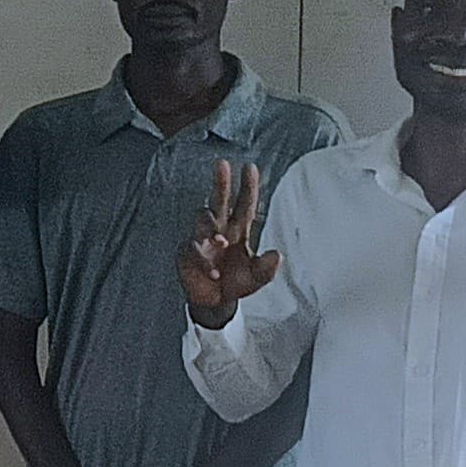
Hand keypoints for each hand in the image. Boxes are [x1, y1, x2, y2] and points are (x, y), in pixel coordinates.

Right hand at [178, 158, 280, 328]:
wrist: (217, 302)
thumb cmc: (238, 282)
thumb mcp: (258, 277)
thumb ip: (267, 267)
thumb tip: (277, 255)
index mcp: (240, 229)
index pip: (244, 204)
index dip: (248, 186)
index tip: (250, 167)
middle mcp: (220, 229)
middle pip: (219, 200)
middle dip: (221, 183)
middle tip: (221, 164)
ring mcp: (202, 240)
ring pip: (202, 219)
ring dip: (210, 227)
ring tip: (221, 242)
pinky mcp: (188, 253)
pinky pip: (193, 250)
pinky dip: (203, 260)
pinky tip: (213, 273)